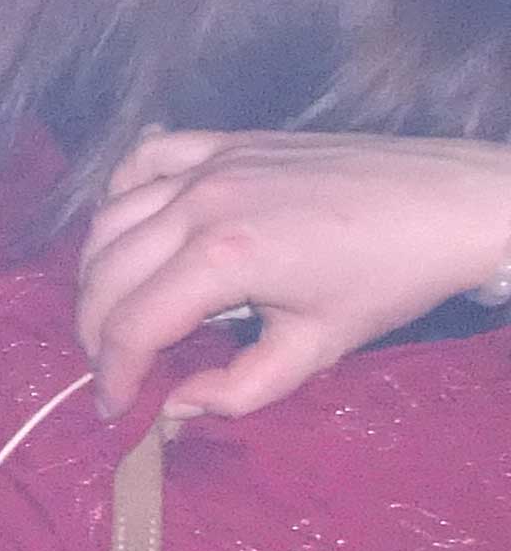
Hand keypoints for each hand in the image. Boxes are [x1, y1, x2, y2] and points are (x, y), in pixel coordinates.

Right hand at [79, 130, 510, 418]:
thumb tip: (175, 408)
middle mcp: (198, 204)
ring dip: (98, 273)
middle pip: (105, 275)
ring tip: (115, 310)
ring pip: (109, 221)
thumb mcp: (319, 349)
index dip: (113, 375)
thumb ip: (239, 388)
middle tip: (113, 368)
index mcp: (223, 259)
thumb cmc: (393, 280)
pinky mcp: (225, 141)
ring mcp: (208, 165)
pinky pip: (143, 160)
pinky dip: (121, 194)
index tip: (115, 409)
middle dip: (96, 333)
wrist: (454, 203)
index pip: (132, 326)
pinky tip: (132, 226)